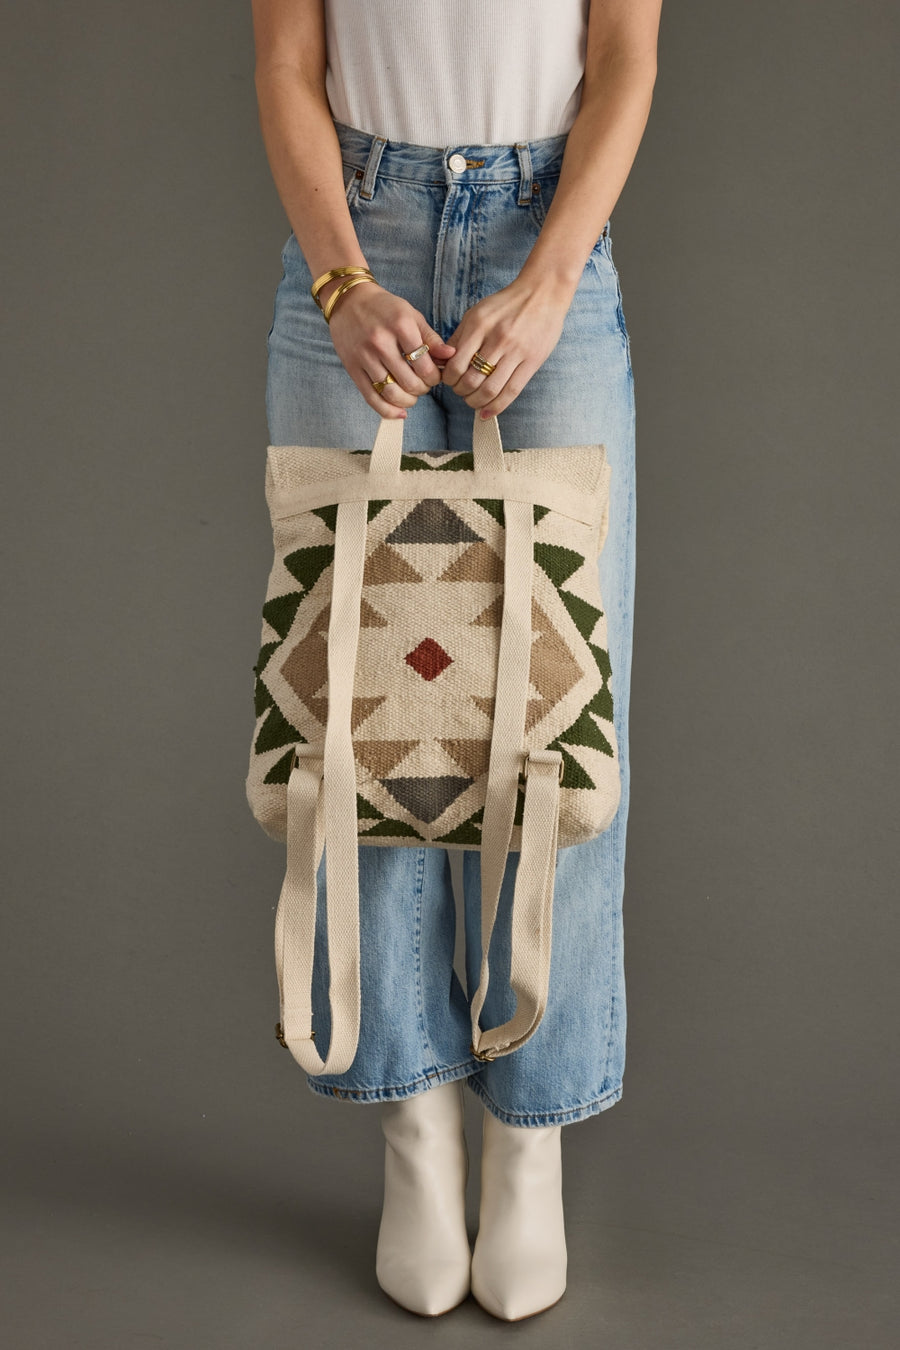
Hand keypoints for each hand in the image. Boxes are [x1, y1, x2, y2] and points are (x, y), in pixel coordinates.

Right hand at [325, 281, 455, 418]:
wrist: (349, 300)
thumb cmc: (385, 308)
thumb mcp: (411, 315)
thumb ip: (431, 338)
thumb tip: (451, 356)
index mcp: (400, 326)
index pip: (425, 365)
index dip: (435, 378)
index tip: (434, 377)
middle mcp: (381, 342)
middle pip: (410, 382)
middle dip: (423, 389)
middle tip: (423, 385)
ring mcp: (365, 357)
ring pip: (392, 393)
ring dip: (408, 400)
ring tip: (412, 395)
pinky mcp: (353, 368)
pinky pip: (372, 398)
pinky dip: (388, 411)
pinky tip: (400, 413)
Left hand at [441, 278, 572, 417]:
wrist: (543, 293)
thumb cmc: (506, 304)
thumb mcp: (478, 312)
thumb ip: (460, 336)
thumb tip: (443, 362)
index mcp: (479, 325)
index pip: (456, 364)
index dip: (449, 379)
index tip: (450, 381)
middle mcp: (497, 339)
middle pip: (471, 380)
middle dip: (461, 392)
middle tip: (461, 391)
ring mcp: (516, 351)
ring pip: (490, 390)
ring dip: (476, 402)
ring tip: (473, 401)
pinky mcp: (532, 361)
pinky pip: (511, 391)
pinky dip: (496, 407)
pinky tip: (487, 413)